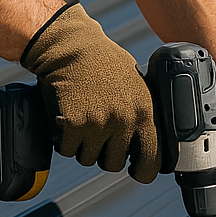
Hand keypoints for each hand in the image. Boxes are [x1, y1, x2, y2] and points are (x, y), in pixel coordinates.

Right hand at [20, 2, 160, 182]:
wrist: (69, 46)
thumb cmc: (101, 59)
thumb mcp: (134, 82)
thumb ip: (141, 109)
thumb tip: (146, 135)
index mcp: (144, 110)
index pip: (153, 157)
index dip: (143, 170)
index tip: (135, 171)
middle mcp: (124, 120)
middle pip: (113, 163)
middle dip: (102, 154)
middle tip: (95, 136)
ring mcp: (98, 124)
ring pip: (88, 158)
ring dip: (81, 146)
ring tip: (79, 122)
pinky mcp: (73, 125)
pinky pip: (67, 149)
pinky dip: (62, 140)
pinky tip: (65, 121)